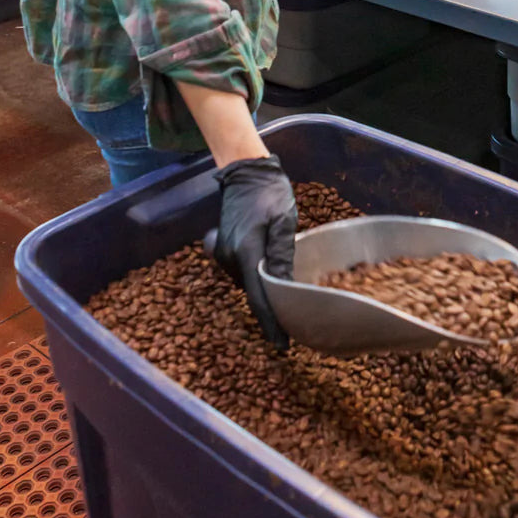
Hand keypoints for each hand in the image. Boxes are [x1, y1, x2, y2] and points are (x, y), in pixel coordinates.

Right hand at [213, 154, 296, 346]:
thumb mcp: (283, 220)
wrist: (245, 172)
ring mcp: (222, 253)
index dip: (271, 323)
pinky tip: (271, 278)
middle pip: (252, 293)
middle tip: (296, 322)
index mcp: (245, 251)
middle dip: (271, 309)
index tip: (283, 345)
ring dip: (263, 292)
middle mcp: (229, 257)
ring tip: (287, 302)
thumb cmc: (269, 192)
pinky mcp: (221, 248)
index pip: (258, 297)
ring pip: (247, 284)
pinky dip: (255, 279)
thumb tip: (285, 285)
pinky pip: (241, 272)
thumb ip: (283, 252)